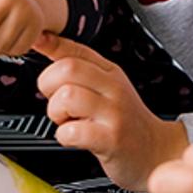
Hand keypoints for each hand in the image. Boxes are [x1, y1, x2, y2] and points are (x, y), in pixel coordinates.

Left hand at [35, 33, 186, 189]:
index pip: (76, 49)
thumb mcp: (106, 87)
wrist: (156, 151)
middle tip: (56, 102)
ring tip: (67, 121)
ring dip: (56, 112)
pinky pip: (74, 131)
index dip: (50, 44)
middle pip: (67, 68)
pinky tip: (75, 137)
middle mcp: (112, 87)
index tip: (36, 42)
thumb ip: (79, 68)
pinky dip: (64, 136)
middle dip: (48, 84)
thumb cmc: (125, 121)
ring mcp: (114, 113)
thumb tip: (43, 41)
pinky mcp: (111, 139)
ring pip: (67, 96)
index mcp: (109, 72)